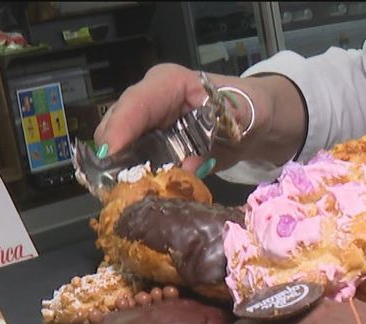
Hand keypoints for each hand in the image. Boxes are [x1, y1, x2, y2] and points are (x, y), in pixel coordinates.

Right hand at [92, 64, 306, 176]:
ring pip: (118, 147)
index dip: (121, 127)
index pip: (138, 102)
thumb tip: (188, 167)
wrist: (255, 122)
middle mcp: (149, 102)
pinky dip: (131, 181)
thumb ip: (218, 134)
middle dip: (110, 154)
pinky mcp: (148, 148)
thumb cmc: (248, 110)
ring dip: (116, 172)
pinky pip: (131, 164)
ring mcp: (145, 126)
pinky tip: (134, 197)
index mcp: (170, 84)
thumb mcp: (243, 116)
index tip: (110, 154)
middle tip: (110, 185)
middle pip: (116, 124)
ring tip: (119, 194)